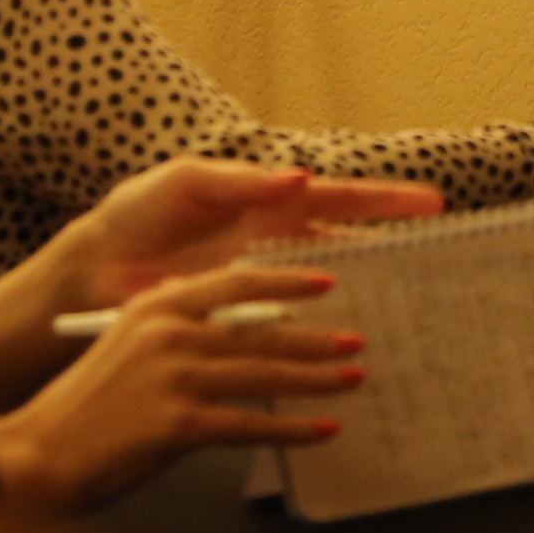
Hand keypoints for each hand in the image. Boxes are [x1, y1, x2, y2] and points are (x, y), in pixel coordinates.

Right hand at [0, 264, 366, 514]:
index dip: (284, 282)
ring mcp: (174, 378)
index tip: (326, 283)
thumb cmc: (82, 411)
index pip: (233, 283)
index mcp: (153, 309)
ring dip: (316, 380)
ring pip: (264, 375)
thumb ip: (172, 336)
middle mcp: (167, 335)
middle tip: (356, 343)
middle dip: (315, 341)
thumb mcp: (123, 351)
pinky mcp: (179, 424)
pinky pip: (252, 424)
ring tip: (352, 381)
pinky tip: (323, 430)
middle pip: (260, 333)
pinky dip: (293, 429)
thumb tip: (230, 334)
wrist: (35, 456)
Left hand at [65, 160, 443, 308]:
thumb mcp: (184, 183)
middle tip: (440, 263)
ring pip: (333, 290)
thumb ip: (238, 181)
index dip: (387, 203)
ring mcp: (266, 284)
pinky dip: (322, 339)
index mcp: (270, 203)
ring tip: (407, 313)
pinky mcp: (246, 321)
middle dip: (396, 250)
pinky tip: (346, 355)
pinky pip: (295, 330)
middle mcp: (278, 244)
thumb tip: (297, 177)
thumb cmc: (137, 214)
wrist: (93, 268)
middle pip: (352, 246)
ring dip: (368, 300)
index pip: (341, 199)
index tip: (431, 206)